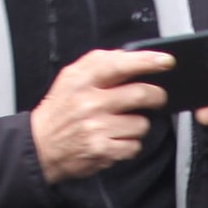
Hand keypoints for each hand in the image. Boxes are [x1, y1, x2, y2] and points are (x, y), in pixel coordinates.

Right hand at [30, 49, 167, 180]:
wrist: (40, 144)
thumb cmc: (61, 109)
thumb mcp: (71, 78)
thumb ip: (98, 64)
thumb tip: (130, 57)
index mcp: (83, 80)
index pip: (119, 64)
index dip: (146, 61)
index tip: (166, 61)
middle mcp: (90, 103)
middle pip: (140, 94)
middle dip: (156, 96)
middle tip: (157, 97)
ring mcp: (97, 128)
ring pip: (141, 123)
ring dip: (139, 124)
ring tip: (123, 124)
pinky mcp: (102, 151)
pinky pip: (134, 146)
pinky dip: (130, 144)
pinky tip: (116, 140)